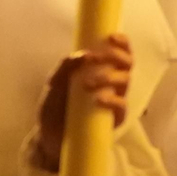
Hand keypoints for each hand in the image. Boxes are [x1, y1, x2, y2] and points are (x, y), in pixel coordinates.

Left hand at [33, 34, 132, 171]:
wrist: (49, 138)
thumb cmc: (53, 108)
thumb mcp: (53, 85)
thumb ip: (64, 68)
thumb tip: (82, 54)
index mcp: (99, 70)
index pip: (118, 51)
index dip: (121, 42)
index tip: (111, 37)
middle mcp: (111, 83)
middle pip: (127, 63)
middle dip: (115, 56)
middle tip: (96, 58)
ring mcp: (114, 100)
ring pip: (125, 81)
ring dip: (109, 77)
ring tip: (87, 84)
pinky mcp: (114, 119)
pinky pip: (122, 106)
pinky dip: (112, 101)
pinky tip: (98, 100)